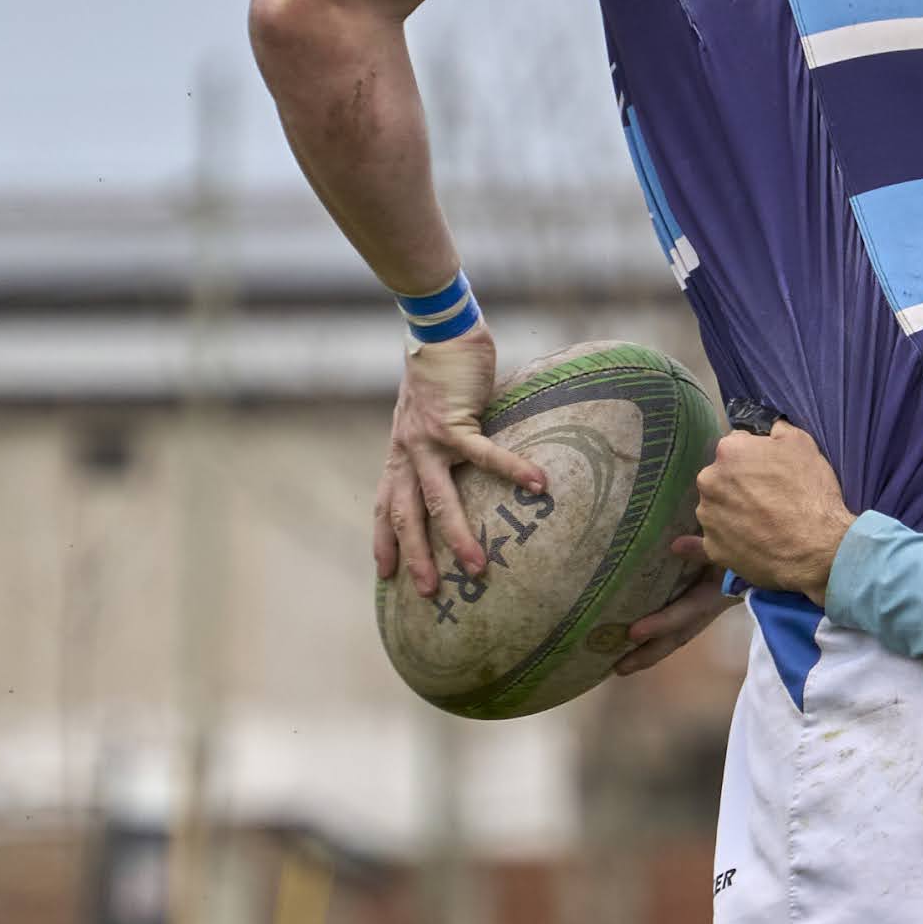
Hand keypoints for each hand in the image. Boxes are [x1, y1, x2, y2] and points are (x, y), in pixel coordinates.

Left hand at [373, 330, 551, 596]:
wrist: (436, 330)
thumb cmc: (440, 370)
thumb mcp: (429, 414)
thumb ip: (444, 442)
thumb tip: (474, 459)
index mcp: (400, 452)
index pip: (385, 504)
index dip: (384, 539)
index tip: (386, 573)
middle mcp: (406, 451)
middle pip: (406, 515)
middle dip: (415, 556)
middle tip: (429, 593)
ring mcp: (426, 439)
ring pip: (437, 499)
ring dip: (456, 536)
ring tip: (477, 567)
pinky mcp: (452, 421)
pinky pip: (483, 454)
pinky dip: (510, 470)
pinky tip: (538, 486)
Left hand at [607, 537, 736, 679]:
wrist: (760, 554)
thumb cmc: (743, 546)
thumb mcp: (728, 546)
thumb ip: (706, 548)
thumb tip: (676, 545)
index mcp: (716, 592)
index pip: (686, 612)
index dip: (661, 624)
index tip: (633, 633)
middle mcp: (709, 607)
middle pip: (678, 636)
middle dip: (650, 654)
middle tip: (619, 668)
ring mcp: (706, 609)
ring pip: (677, 636)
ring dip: (652, 652)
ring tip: (622, 665)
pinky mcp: (701, 604)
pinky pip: (678, 627)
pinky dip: (659, 639)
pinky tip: (638, 644)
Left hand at [692, 423, 853, 596]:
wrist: (817, 548)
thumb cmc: (810, 492)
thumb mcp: (803, 445)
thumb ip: (780, 430)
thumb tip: (772, 428)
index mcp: (729, 452)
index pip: (736, 445)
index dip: (755, 457)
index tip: (770, 470)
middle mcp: (709, 482)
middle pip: (721, 477)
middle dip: (738, 483)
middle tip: (767, 497)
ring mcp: (708, 518)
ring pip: (717, 508)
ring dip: (731, 510)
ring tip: (761, 523)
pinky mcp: (714, 549)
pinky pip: (716, 540)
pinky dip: (725, 539)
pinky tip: (720, 543)